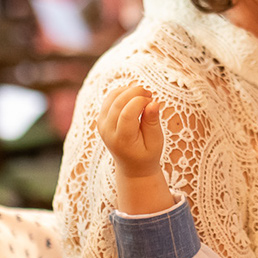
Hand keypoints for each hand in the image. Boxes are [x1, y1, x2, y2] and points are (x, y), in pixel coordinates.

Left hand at [98, 83, 176, 214]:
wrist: (132, 167)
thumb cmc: (147, 154)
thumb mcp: (155, 142)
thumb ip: (153, 122)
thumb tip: (153, 102)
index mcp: (121, 140)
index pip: (127, 113)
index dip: (140, 101)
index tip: (153, 100)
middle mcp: (107, 132)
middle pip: (118, 102)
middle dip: (135, 92)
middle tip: (150, 94)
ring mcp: (102, 125)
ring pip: (112, 97)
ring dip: (128, 90)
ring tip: (143, 95)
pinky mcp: (101, 119)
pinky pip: (109, 99)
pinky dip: (122, 92)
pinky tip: (134, 97)